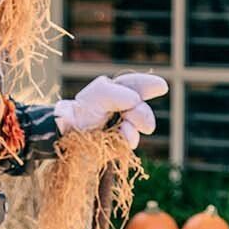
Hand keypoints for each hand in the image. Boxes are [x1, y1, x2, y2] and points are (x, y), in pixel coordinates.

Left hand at [54, 72, 169, 148]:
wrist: (66, 134)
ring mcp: (122, 127)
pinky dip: (131, 138)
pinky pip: (132, 140)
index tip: (162, 87)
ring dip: (137, 125)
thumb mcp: (98, 94)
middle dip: (142, 112)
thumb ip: (117, 93)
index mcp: (116, 92)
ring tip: (126, 127)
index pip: (135, 86)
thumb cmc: (82, 110)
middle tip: (134, 115)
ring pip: (141, 125)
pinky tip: (125, 137)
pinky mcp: (119, 143)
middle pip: (141, 108)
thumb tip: (136, 101)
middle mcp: (122, 109)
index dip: (149, 85)